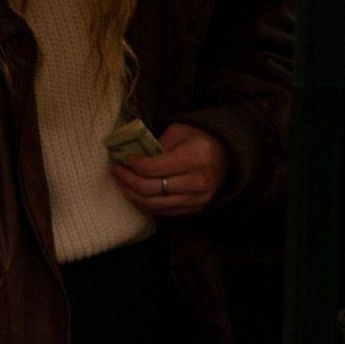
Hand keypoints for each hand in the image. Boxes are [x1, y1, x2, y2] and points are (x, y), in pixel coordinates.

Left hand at [110, 123, 229, 216]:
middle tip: (116, 171)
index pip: (151, 169)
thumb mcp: (178, 132)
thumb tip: (130, 158)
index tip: (122, 160)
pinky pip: (163, 211)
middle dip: (127, 181)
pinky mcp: (194, 209)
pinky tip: (136, 193)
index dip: (132, 166)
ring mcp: (197, 199)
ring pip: (153, 204)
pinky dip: (145, 203)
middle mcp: (197, 182)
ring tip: (121, 183)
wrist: (229, 155)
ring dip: (132, 195)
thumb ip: (155, 145)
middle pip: (149, 189)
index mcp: (193, 159)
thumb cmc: (199, 139)